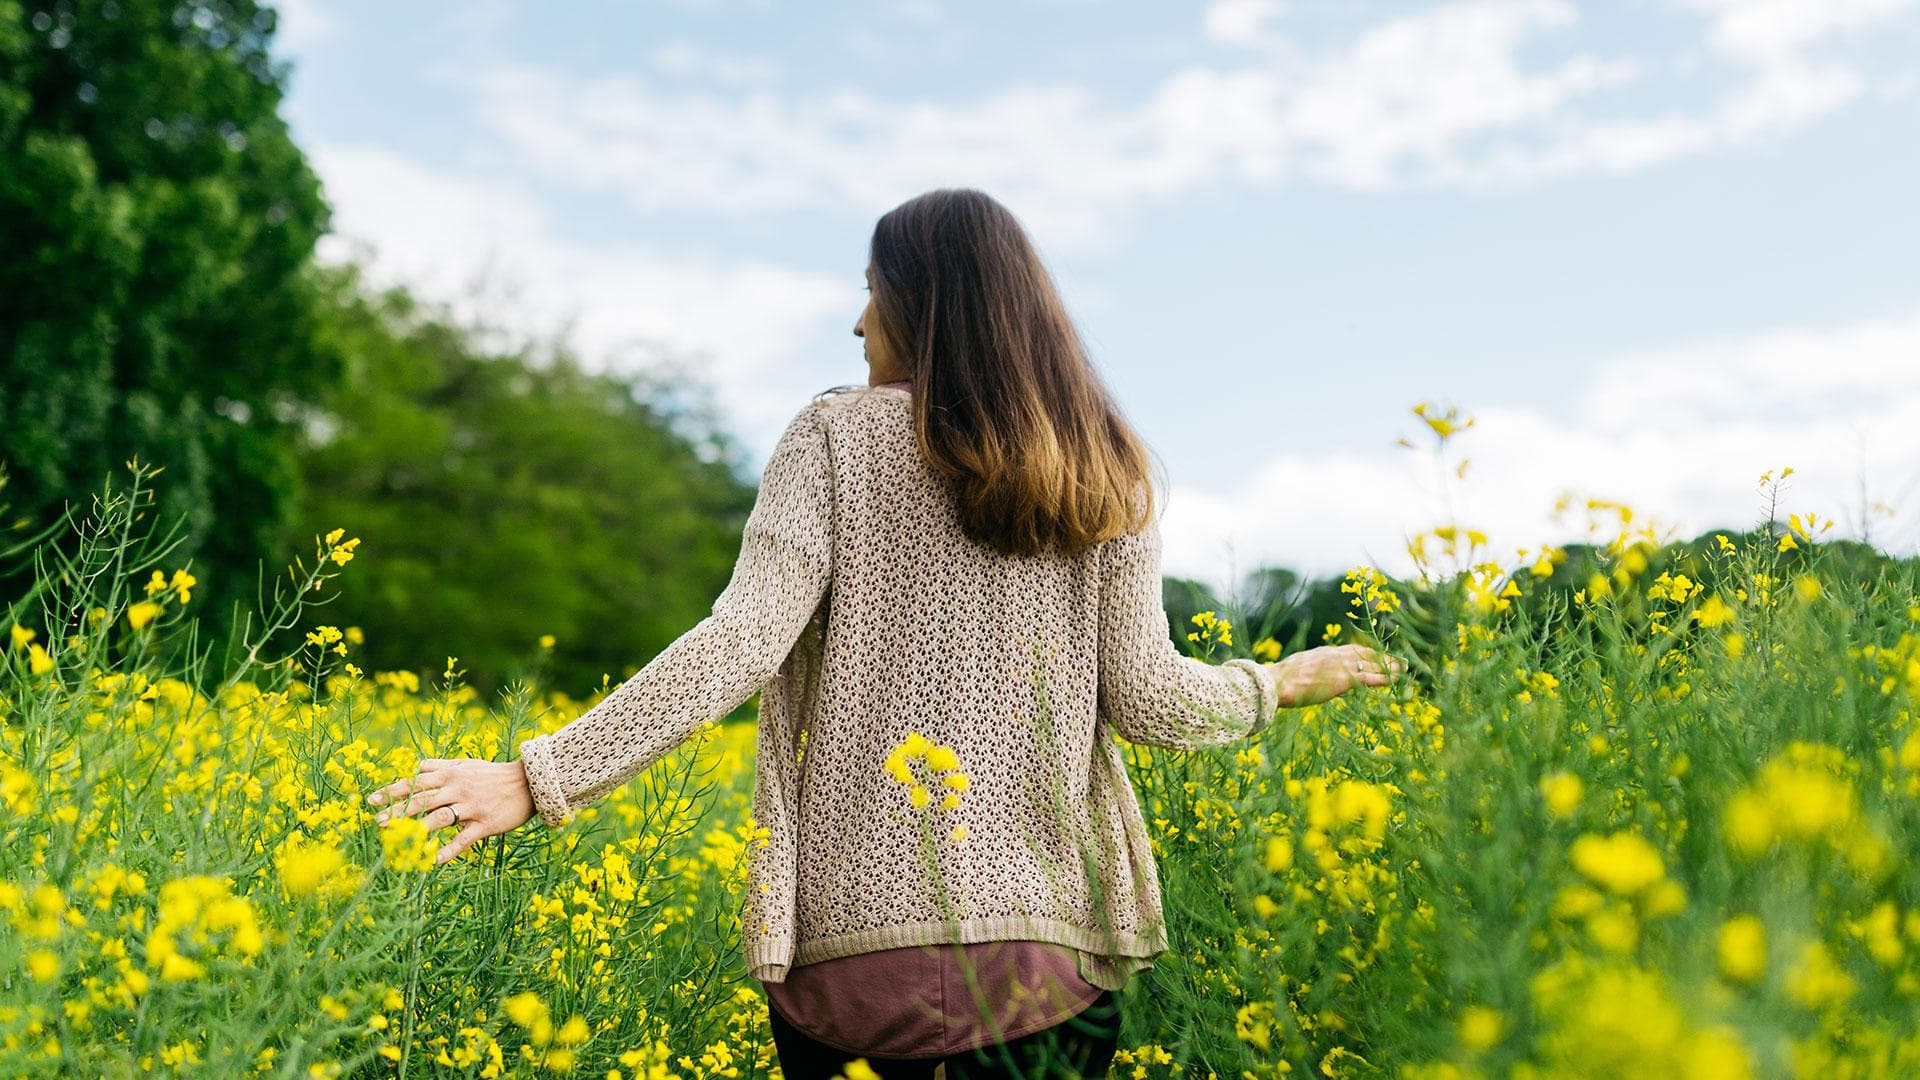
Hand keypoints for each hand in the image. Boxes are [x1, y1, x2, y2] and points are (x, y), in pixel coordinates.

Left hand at [368, 758, 535, 864]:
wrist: (528, 783)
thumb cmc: (493, 774)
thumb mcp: (466, 764)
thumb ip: (440, 766)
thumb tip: (415, 767)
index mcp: (451, 775)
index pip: (416, 782)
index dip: (393, 790)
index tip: (372, 799)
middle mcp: (458, 789)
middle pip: (422, 800)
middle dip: (398, 811)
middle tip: (377, 822)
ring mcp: (471, 807)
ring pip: (440, 818)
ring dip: (417, 829)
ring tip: (398, 840)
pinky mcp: (485, 824)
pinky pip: (463, 839)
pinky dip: (449, 850)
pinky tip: (433, 861)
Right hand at [1275, 643, 1405, 707]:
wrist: (1278, 683)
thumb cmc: (1280, 681)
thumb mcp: (1296, 670)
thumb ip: (1307, 671)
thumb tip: (1305, 677)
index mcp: (1324, 653)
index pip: (1351, 650)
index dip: (1366, 652)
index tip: (1377, 655)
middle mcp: (1336, 656)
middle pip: (1366, 653)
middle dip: (1382, 656)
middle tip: (1397, 659)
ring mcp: (1341, 666)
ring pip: (1373, 663)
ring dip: (1390, 666)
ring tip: (1404, 668)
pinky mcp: (1345, 680)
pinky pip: (1371, 677)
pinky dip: (1386, 677)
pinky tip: (1397, 679)